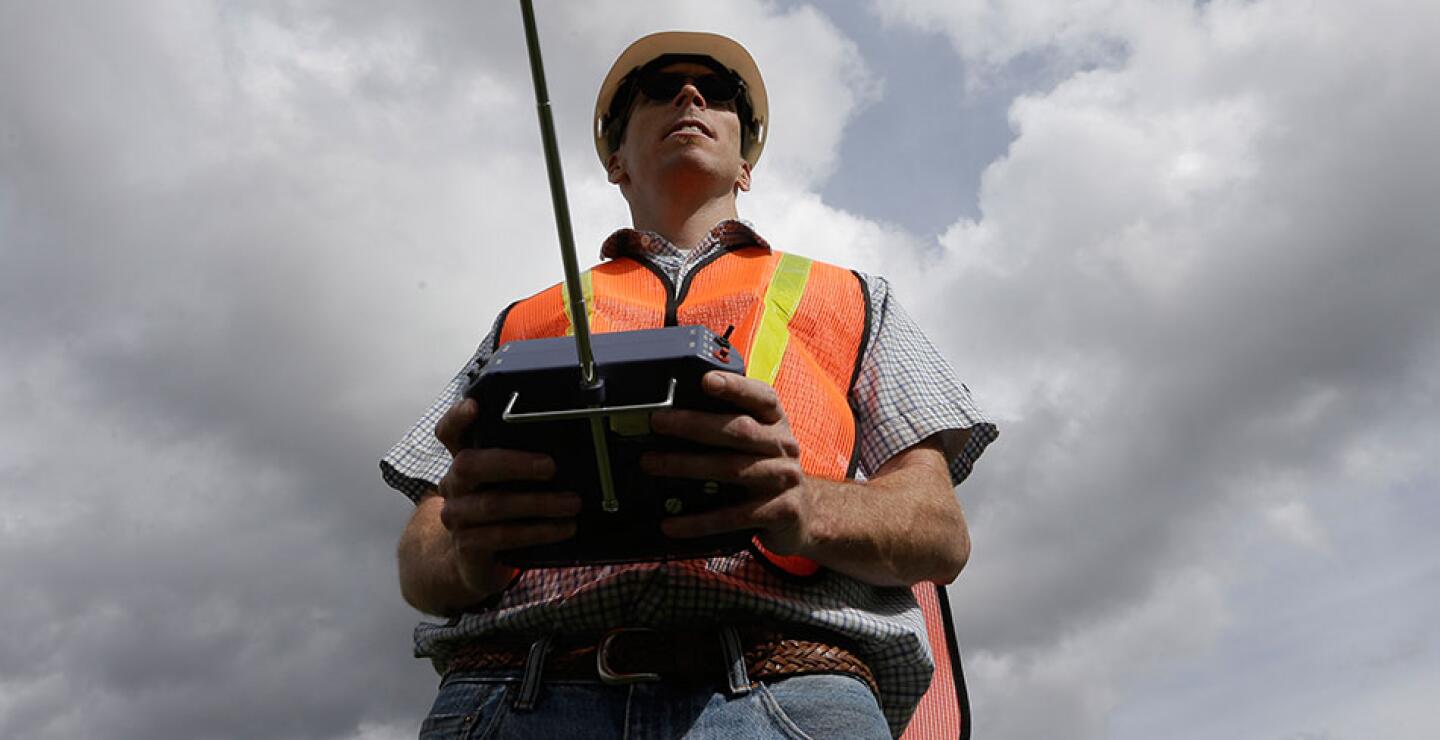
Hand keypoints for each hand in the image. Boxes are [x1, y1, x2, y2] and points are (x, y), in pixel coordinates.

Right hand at [433, 398, 579, 587]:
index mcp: (463, 461)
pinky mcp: (468, 544)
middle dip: (513, 463)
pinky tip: (562, 528)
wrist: (471, 562)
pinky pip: (502, 536)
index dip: (456, 418)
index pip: (448, 433)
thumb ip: (522, 463)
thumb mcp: (505, 483)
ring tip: (572, 503)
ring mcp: (457, 516)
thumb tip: (569, 447)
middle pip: (469, 465)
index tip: (474, 406)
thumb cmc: (499, 511)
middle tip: (551, 466)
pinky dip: (537, 532)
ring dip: (538, 503)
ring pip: (493, 504)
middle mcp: (453, 485)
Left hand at [641, 371, 817, 556]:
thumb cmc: (767, 470)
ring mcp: (784, 480)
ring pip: (731, 469)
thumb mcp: (758, 442)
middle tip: (658, 421)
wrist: (804, 515)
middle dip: (694, 424)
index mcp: (776, 422)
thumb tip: (674, 416)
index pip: (762, 397)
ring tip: (652, 463)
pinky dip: (698, 521)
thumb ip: (729, 426)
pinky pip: (733, 516)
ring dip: (687, 466)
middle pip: (739, 431)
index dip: (735, 387)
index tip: (706, 380)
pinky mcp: (779, 512)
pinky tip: (672, 523)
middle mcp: (783, 446)